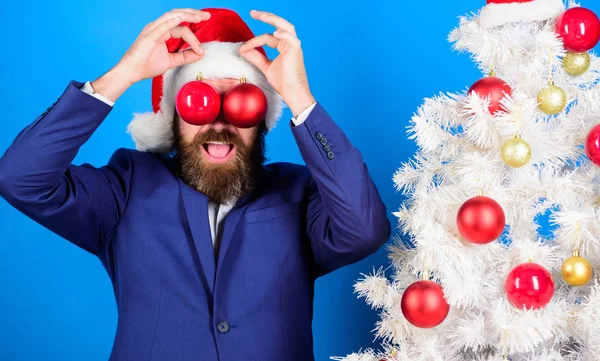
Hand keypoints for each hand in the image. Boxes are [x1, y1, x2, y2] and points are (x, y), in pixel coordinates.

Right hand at [91, 9, 209, 101]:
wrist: (131, 72)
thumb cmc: (147, 65)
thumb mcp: (171, 61)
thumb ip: (185, 57)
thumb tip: (201, 54)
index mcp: (162, 31)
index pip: (182, 28)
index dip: (194, 38)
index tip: (201, 51)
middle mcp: (157, 27)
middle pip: (177, 15)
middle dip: (193, 14)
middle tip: (207, 16)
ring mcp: (152, 30)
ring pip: (172, 17)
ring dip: (187, 15)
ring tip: (199, 17)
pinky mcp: (148, 36)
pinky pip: (162, 26)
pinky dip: (172, 21)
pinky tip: (181, 18)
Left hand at [239, 10, 314, 116]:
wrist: (293, 94)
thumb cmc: (283, 82)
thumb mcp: (265, 67)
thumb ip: (255, 57)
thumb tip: (242, 49)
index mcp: (284, 46)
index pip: (267, 37)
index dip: (253, 42)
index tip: (242, 48)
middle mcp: (290, 44)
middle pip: (279, 24)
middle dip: (266, 17)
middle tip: (253, 13)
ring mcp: (294, 47)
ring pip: (285, 27)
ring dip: (273, 20)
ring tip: (261, 16)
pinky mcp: (296, 52)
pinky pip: (291, 38)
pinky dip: (283, 34)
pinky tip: (274, 33)